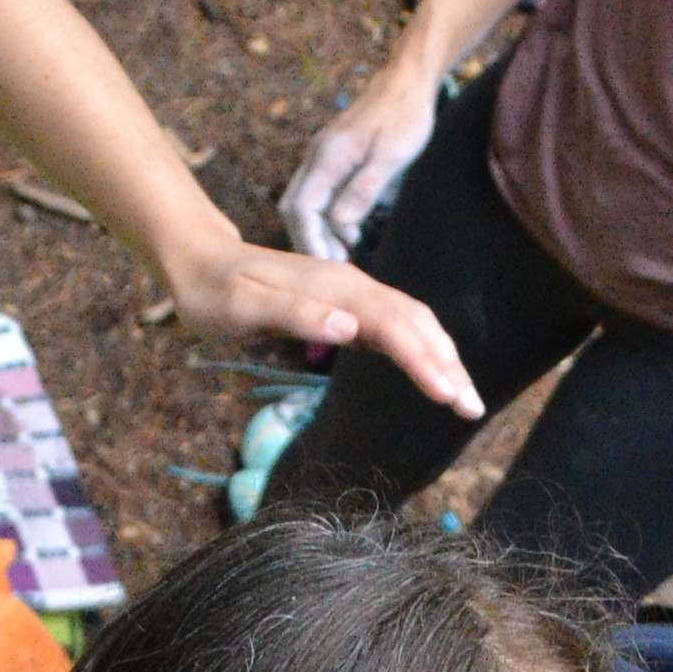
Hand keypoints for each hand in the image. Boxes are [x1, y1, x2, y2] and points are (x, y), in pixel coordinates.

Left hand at [167, 232, 480, 419]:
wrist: (200, 262)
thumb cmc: (215, 290)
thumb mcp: (244, 306)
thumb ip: (296, 314)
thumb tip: (349, 329)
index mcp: (337, 288)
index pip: (393, 327)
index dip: (424, 361)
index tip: (447, 395)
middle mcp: (353, 286)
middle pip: (415, 325)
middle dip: (448, 365)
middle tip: (472, 409)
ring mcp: (352, 294)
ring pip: (412, 324)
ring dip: (442, 358)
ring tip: (463, 397)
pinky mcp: (347, 305)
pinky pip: (395, 326)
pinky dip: (421, 349)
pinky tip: (432, 370)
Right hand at [282, 69, 440, 263]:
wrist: (405, 84)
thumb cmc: (404, 117)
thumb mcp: (392, 156)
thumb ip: (364, 189)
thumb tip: (339, 223)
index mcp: (328, 156)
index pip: (302, 207)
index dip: (311, 239)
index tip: (327, 265)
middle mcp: (317, 156)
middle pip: (295, 207)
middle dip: (309, 239)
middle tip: (334, 268)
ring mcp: (322, 157)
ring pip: (304, 202)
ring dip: (319, 231)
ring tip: (343, 258)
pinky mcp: (332, 159)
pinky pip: (318, 194)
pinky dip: (327, 218)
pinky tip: (348, 234)